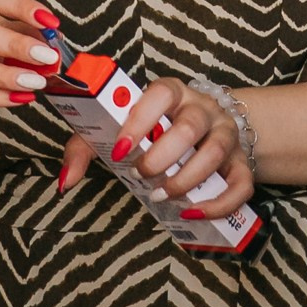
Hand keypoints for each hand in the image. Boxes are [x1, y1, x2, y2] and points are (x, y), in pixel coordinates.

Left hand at [61, 72, 255, 221]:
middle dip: (162, 156)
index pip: (161, 94)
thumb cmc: (155, 130)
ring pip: (215, 152)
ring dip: (187, 180)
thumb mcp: (118, 129)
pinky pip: (241, 184)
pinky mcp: (241, 162)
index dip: (141, 119)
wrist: (207, 132)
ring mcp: (226, 134)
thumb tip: (65, 180)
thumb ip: (86, 148)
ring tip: (162, 195)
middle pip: (190, 126)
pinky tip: (194, 213)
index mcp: (172, 93)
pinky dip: (220, 203)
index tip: (120, 148)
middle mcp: (203, 108)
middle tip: (141, 175)